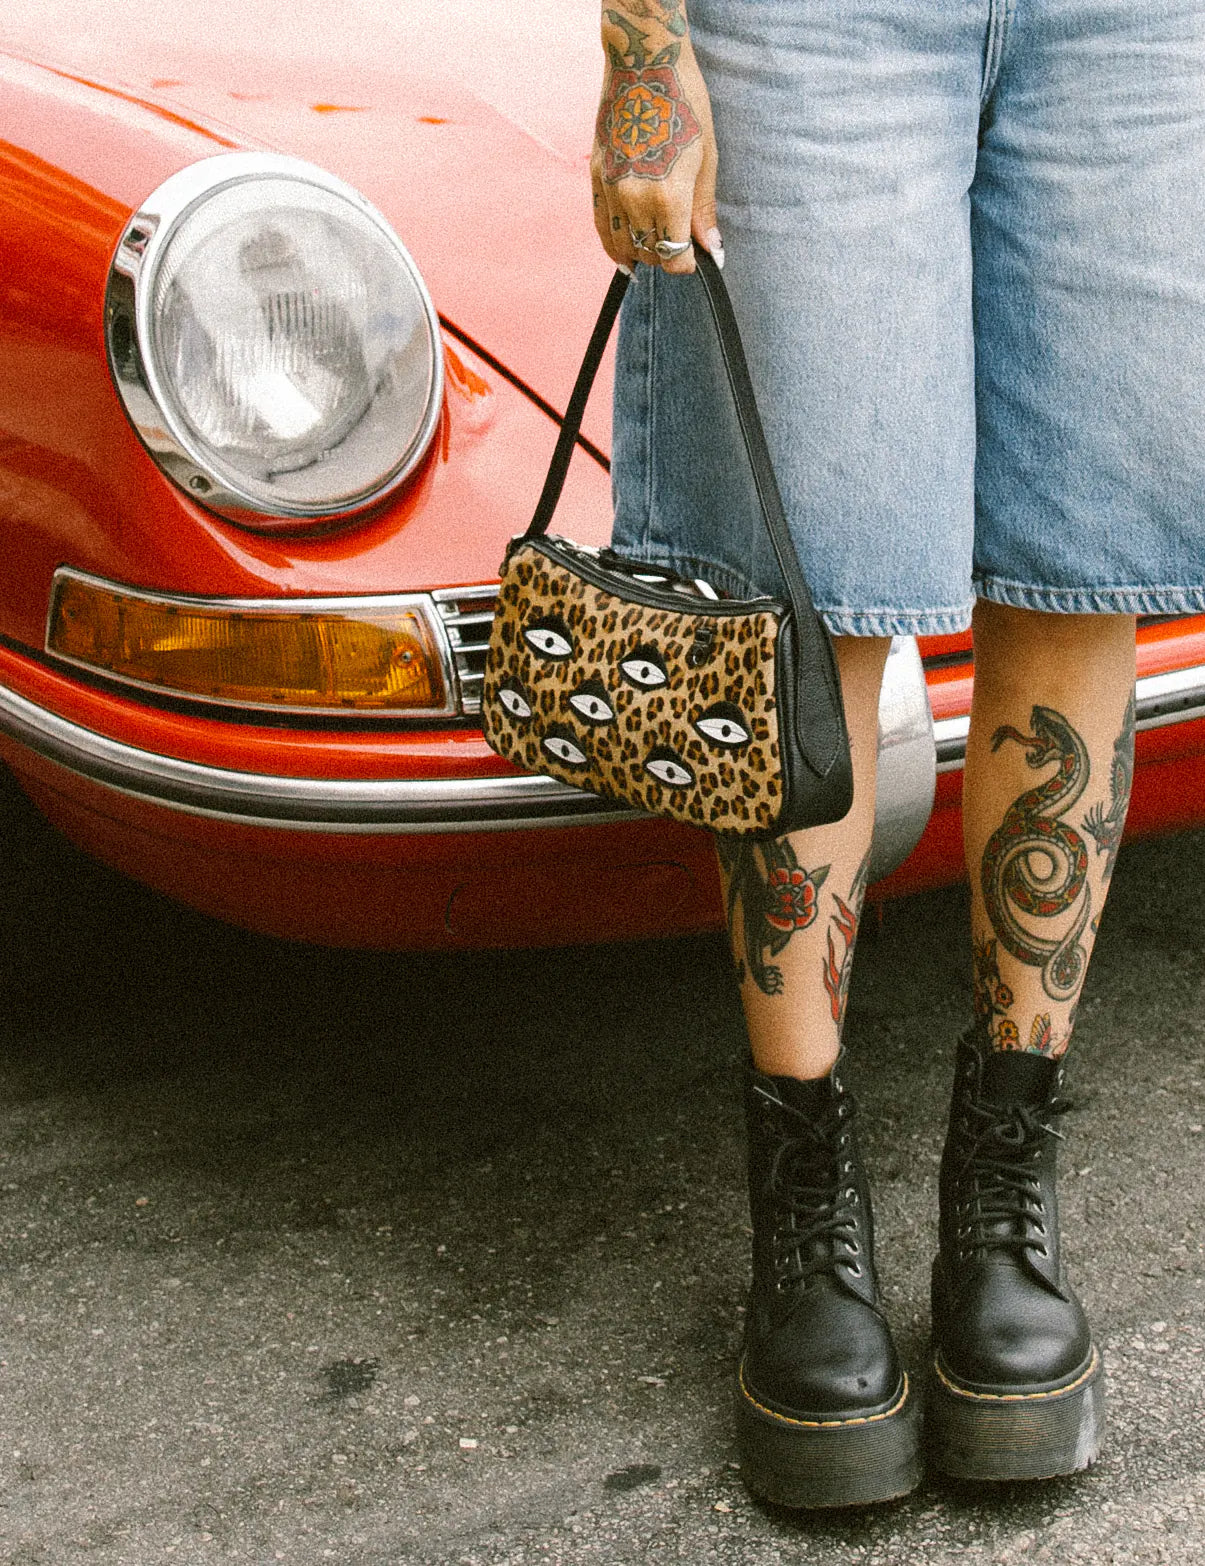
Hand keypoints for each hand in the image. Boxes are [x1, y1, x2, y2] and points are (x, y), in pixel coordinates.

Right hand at [590, 5, 721, 275]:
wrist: (643, 65)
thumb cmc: (684, 104)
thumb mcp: (706, 158)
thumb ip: (704, 210)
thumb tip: (713, 250)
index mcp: (667, 196)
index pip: (674, 257)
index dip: (687, 262)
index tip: (696, 256)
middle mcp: (634, 199)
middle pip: (649, 254)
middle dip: (666, 256)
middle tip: (680, 243)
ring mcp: (611, 190)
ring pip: (622, 246)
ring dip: (640, 252)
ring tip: (655, 244)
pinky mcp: (596, 178)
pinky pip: (600, 227)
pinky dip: (614, 243)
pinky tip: (625, 252)